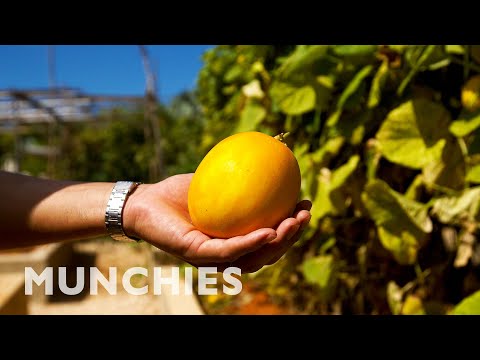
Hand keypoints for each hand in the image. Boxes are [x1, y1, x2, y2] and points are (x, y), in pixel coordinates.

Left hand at [124, 174, 310, 272]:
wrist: (145, 201)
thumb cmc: (180, 193)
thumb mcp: (216, 180)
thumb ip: (241, 177)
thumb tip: (270, 156)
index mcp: (234, 240)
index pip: (269, 239)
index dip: (291, 227)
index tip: (305, 205)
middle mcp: (226, 254)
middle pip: (268, 252)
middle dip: (292, 236)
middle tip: (306, 214)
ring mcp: (212, 258)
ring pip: (254, 257)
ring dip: (279, 242)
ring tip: (294, 222)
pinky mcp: (197, 255)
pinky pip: (229, 252)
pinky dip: (251, 243)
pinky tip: (269, 230)